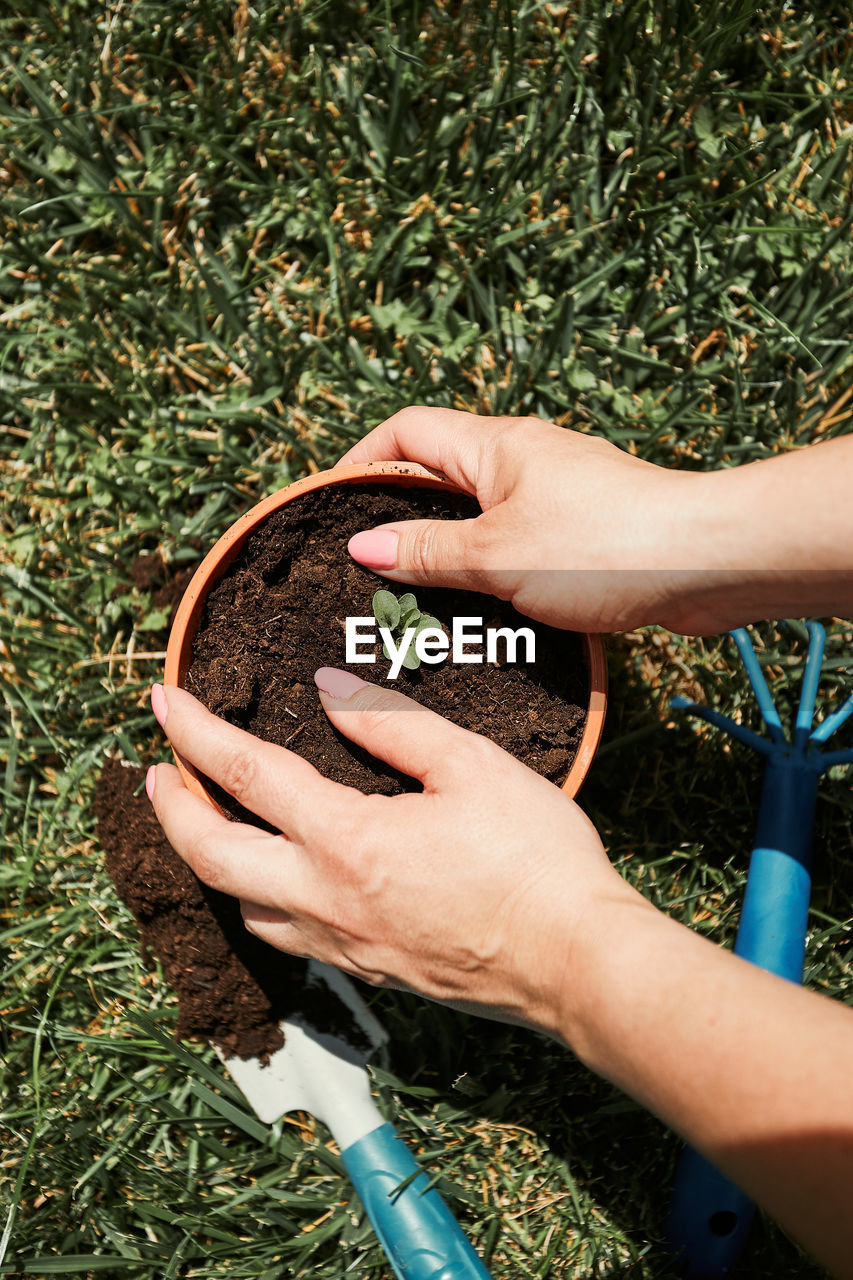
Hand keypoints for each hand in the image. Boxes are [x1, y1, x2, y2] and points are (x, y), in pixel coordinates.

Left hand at [147, 672, 639, 1041]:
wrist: (577, 963)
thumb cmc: (537, 862)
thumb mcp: (473, 767)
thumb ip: (394, 726)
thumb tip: (333, 698)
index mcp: (348, 841)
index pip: (246, 775)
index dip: (196, 732)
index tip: (165, 701)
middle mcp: (328, 900)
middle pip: (212, 857)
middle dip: (170, 810)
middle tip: (154, 773)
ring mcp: (344, 945)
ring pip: (242, 906)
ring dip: (210, 860)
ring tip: (208, 822)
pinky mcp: (369, 972)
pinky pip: (287, 936)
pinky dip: (259, 899)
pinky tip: (280, 879)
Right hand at [339, 407, 852, 632]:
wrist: (705, 561)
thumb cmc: (603, 545)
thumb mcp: (496, 553)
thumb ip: (427, 551)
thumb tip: (362, 545)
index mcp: (495, 446)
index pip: (407, 431)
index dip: (361, 459)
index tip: (330, 501)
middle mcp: (524, 460)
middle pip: (439, 473)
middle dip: (397, 514)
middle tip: (362, 562)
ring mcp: (556, 494)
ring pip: (478, 515)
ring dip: (443, 549)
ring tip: (408, 595)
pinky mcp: (582, 531)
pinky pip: (514, 541)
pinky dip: (486, 568)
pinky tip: (476, 608)